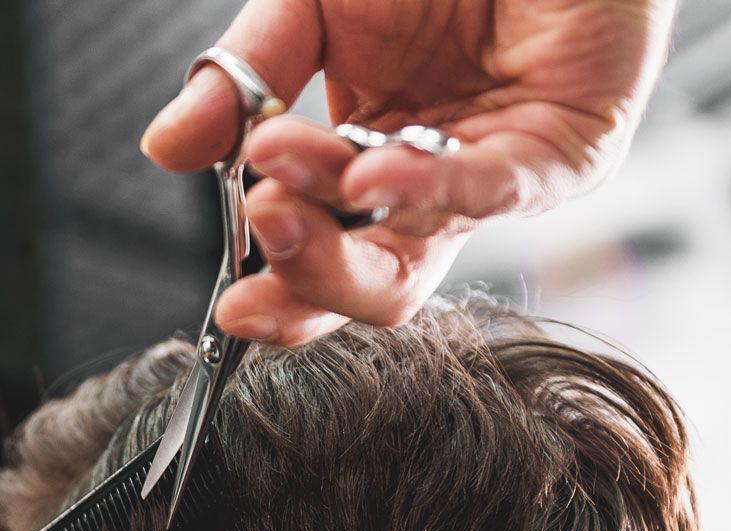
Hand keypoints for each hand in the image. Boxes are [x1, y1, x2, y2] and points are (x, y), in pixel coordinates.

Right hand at [140, 0, 672, 341]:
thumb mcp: (308, 9)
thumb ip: (240, 80)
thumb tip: (165, 148)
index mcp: (368, 162)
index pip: (321, 255)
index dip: (277, 289)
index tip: (230, 301)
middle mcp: (433, 186)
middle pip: (371, 285)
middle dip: (306, 278)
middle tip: (261, 232)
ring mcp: (497, 178)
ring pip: (419, 257)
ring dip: (342, 236)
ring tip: (282, 195)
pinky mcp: (565, 154)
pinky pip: (490, 193)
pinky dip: (422, 193)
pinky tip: (368, 178)